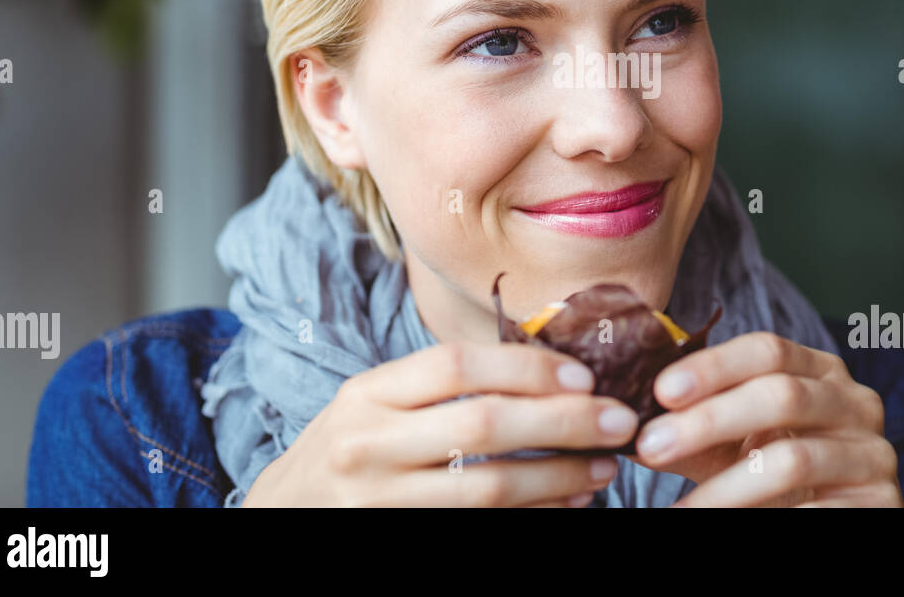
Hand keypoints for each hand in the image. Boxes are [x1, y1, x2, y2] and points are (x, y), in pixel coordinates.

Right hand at [242, 340, 636, 506]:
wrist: (285, 515)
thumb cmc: (349, 447)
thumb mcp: (375, 401)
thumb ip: (441, 384)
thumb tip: (551, 370)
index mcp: (367, 394)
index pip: (456, 365)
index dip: (527, 366)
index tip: (583, 373)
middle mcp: (368, 445)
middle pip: (483, 425)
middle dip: (564, 420)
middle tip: (618, 418)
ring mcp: (380, 501)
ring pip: (489, 488)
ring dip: (560, 477)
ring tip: (605, 466)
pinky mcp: (397, 539)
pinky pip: (481, 528)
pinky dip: (534, 516)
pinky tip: (568, 504)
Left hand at [625, 332, 902, 506]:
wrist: (830, 516)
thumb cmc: (772, 474)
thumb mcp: (734, 443)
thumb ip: (692, 422)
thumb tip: (624, 419)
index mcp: (820, 371)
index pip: (768, 349)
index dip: (714, 366)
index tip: (662, 391)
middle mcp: (856, 402)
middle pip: (781, 395)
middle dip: (708, 420)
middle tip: (652, 445)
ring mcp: (873, 453)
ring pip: (793, 459)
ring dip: (726, 487)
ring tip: (683, 509)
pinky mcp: (882, 503)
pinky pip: (817, 510)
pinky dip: (761, 519)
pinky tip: (720, 523)